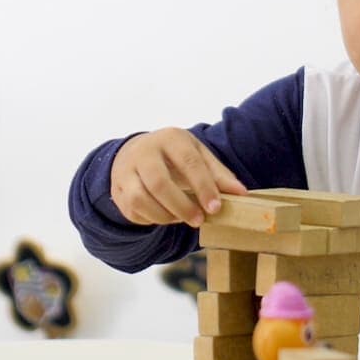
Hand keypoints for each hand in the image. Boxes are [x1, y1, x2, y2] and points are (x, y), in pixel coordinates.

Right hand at [109, 128, 245, 227]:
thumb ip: (219, 175)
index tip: (216, 208)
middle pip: (159, 183)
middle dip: (181, 206)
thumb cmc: (175, 156)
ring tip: (181, 218)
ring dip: (165, 215)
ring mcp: (126, 170)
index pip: (188, 162)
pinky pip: (132, 211)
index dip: (203, 187)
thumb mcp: (199, 156)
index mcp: (170, 138)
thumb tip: (242, 195)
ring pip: (141, 199)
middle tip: (199, 220)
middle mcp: (144, 151)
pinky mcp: (117, 190)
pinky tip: (164, 216)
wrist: (136, 152)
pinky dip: (151, 219)